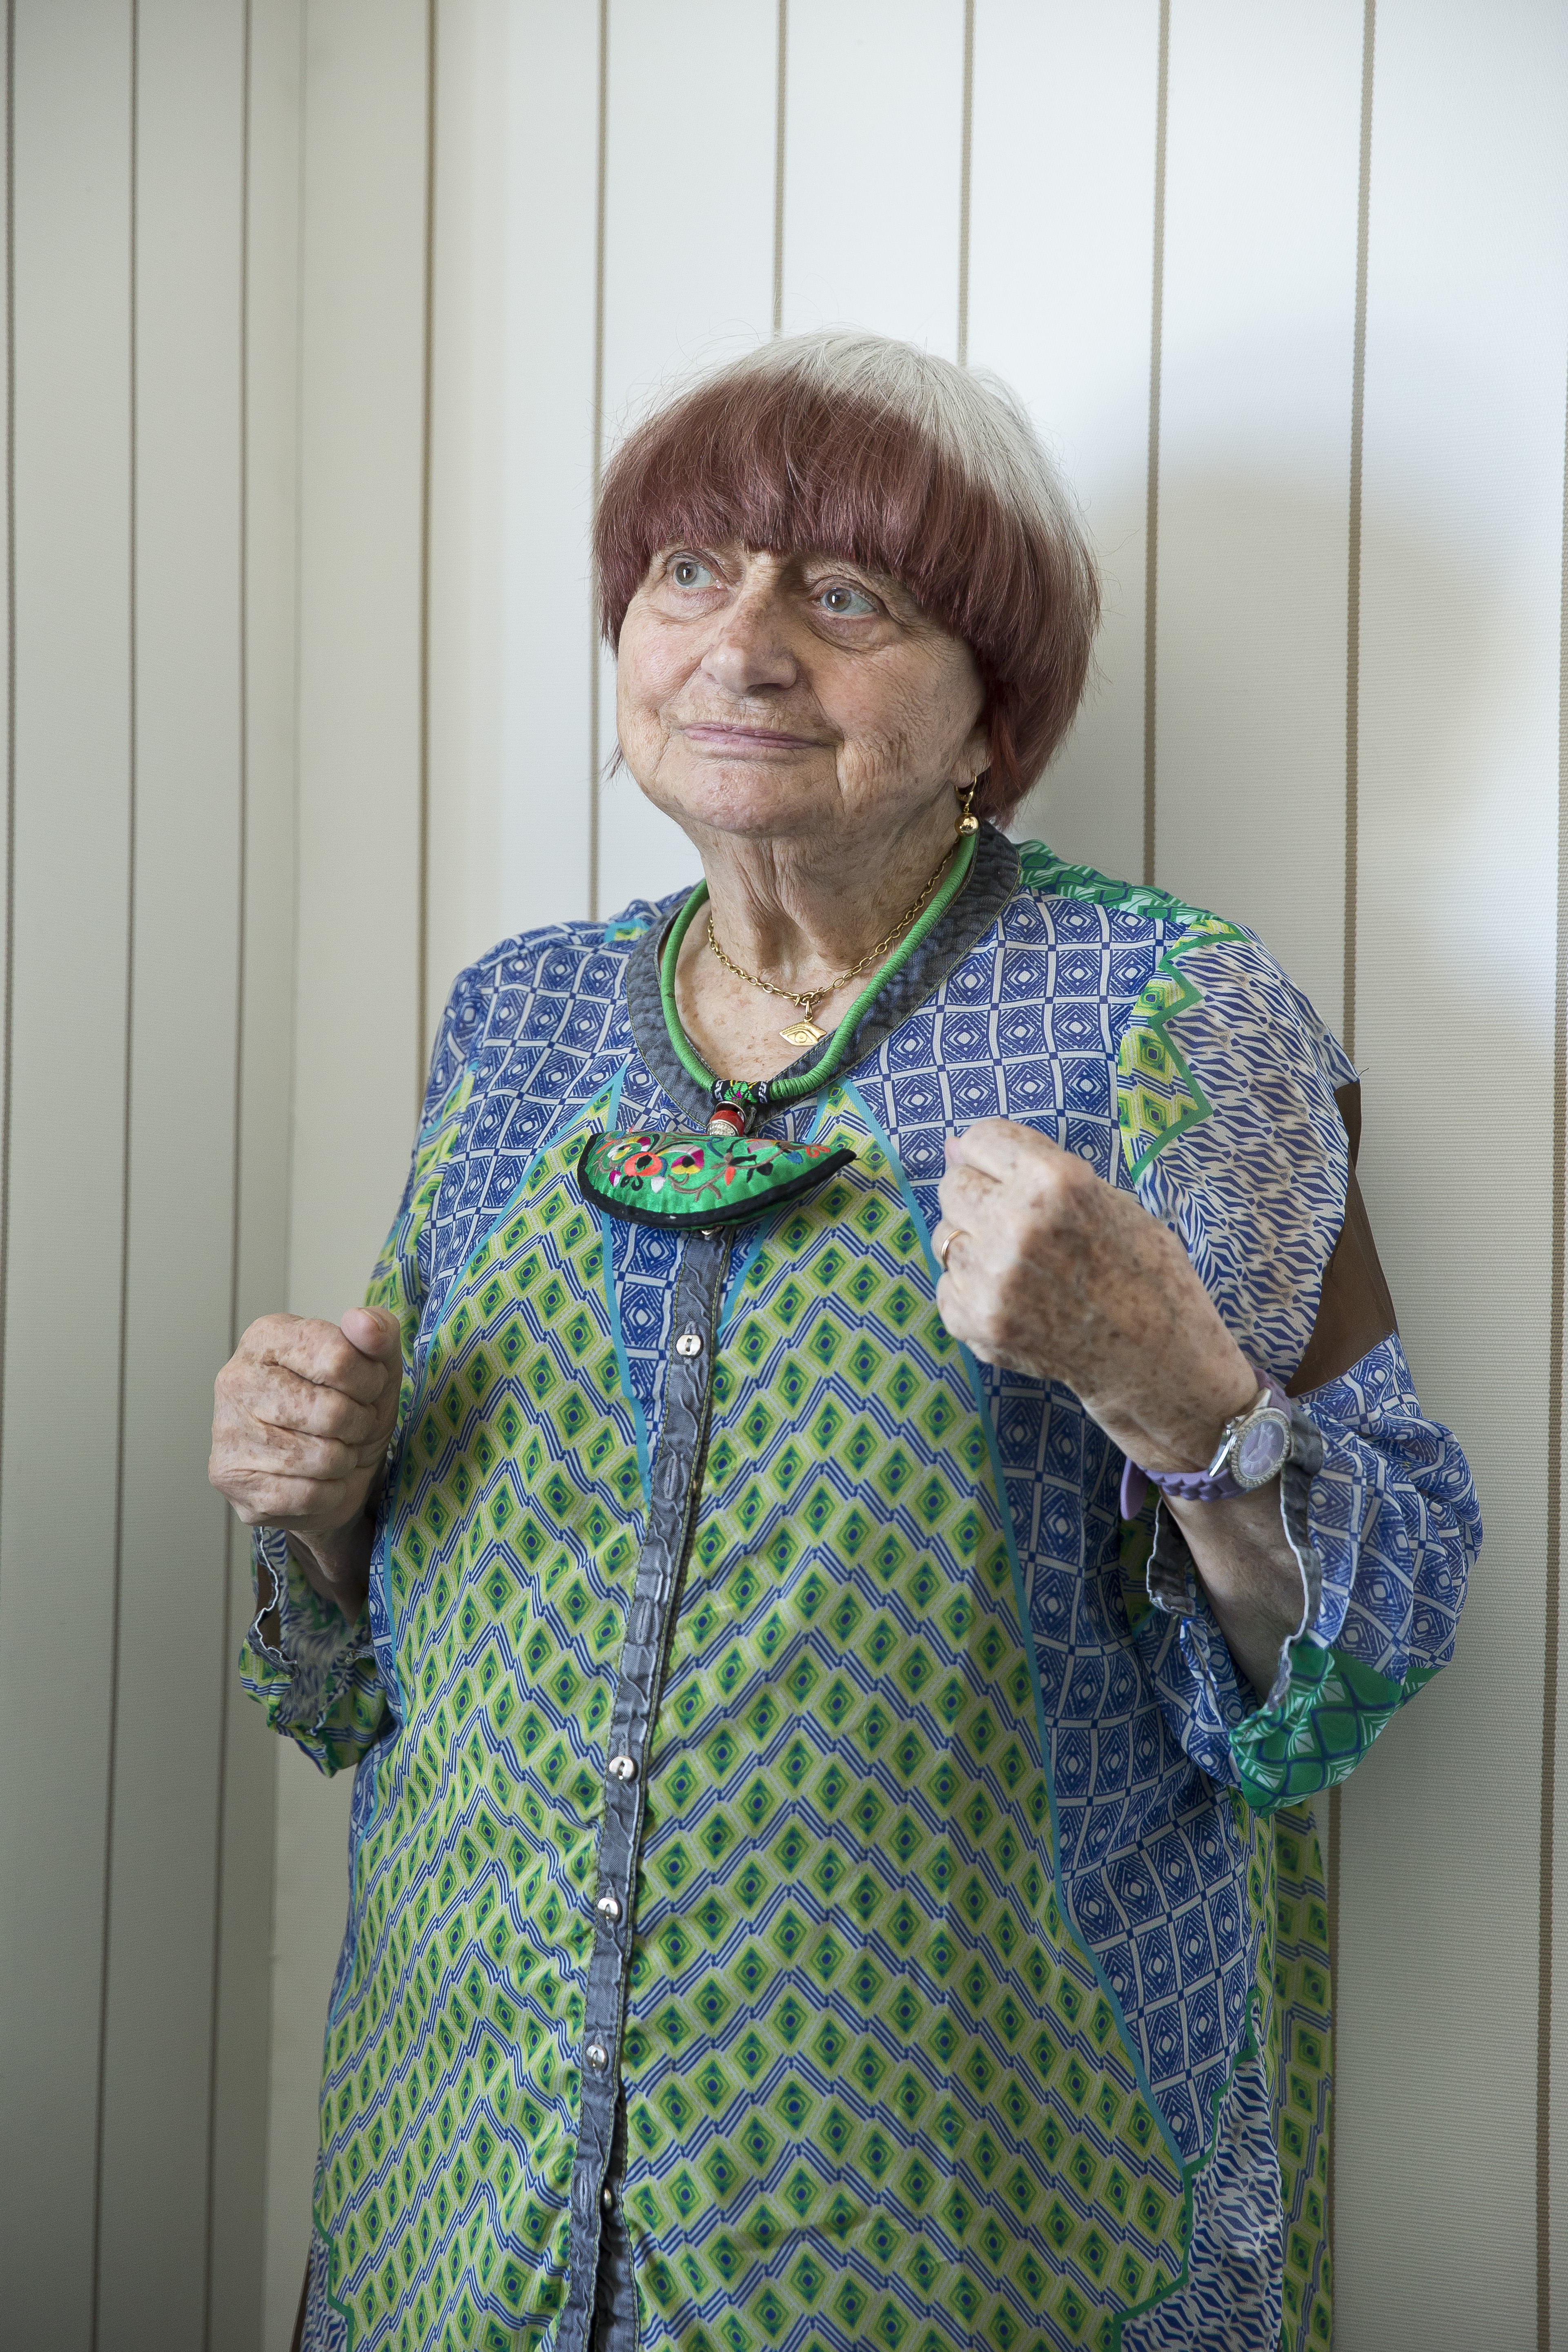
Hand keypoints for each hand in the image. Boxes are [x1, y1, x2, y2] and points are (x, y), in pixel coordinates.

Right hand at [210, 1307, 402, 1616]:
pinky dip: (329, 1492)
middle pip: (331, 1411)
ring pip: (321, 1457)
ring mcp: (226, 1431)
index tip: (366, 1387)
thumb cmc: (348, 1407)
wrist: (334, 1473)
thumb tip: (363, 1322)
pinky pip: (306, 1494)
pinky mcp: (231, 1480)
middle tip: (351, 1425)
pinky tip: (317, 1478)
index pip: (339, 1357)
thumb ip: (378, 1332)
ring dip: (344, 1459)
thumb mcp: (376, 1365)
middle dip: (358, 1424)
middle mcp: (235, 1379)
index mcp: (266, 1337)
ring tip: (334, 1449)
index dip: (370, 1381)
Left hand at [933, 1120, 1255, 1474]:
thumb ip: (1030, 1167)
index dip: (995, 1156)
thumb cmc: (1139, 1269)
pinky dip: (971, 1289)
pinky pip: (945, 1284)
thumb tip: (954, 1146)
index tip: (1009, 1174)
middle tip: (1018, 1224)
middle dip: (980, 1197)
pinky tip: (1015, 1298)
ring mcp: (992, 1278)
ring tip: (1022, 1265)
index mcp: (1055, 1182)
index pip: (981, 1138)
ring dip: (974, 1245)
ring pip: (944, 1236)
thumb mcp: (1105, 1197)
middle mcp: (1017, 1224)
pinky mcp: (977, 1322)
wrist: (1153, 1356)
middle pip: (954, 1185)